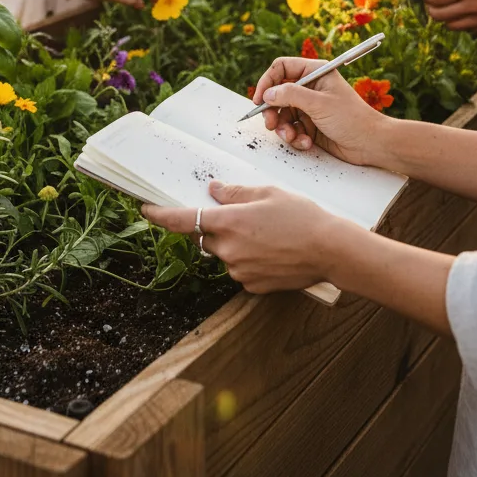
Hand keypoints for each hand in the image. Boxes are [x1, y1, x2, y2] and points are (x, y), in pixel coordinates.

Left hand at [142, 181, 345, 292]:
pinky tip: (272, 250)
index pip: (183, 220)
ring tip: (267, 233)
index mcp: (229, 222)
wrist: (330, 250)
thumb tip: (212, 190)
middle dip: (215, 227)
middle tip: (243, 217)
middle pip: (205, 237)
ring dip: (234, 243)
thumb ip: (234, 193)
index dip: (160, 215)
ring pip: (224, 254)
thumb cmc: (302, 216)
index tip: (146, 209)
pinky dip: (248, 259)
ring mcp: (239, 271)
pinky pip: (240, 269)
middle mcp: (228, 250)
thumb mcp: (267, 193)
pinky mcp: (251, 286)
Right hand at [252, 57, 385, 164]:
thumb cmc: (352, 118)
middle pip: (277, 94)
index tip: (259, 99)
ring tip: (293, 137)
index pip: (281, 68)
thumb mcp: (319, 104)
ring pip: (282, 114)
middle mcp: (310, 87)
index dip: (267, 82)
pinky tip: (306, 143)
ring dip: (284, 128)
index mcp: (315, 72)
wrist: (371, 144)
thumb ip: (290, 95)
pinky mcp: (310, 124)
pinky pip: (292, 128)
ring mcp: (310, 107)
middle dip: (273, 111)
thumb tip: (268, 94)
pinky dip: (295, 137)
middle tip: (271, 124)